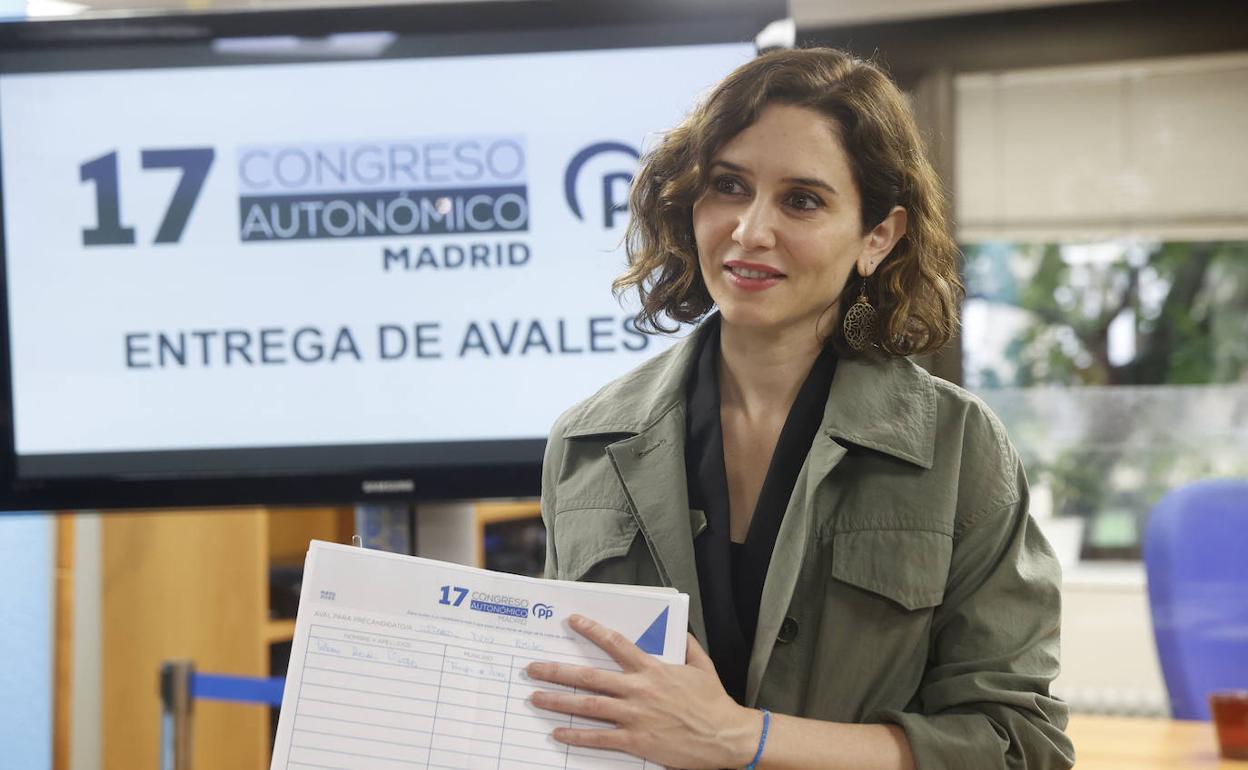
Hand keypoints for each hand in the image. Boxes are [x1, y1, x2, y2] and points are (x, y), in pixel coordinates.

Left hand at [525, 613, 761, 768]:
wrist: (726, 736)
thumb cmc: (714, 702)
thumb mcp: (702, 666)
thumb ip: (688, 645)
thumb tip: (680, 629)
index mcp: (653, 669)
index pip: (615, 643)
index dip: (592, 630)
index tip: (572, 621)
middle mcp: (638, 690)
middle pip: (589, 676)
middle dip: (557, 671)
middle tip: (533, 667)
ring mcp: (635, 716)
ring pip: (588, 705)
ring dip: (557, 701)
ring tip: (535, 697)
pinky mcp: (636, 740)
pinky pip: (599, 738)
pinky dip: (576, 735)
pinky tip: (558, 732)